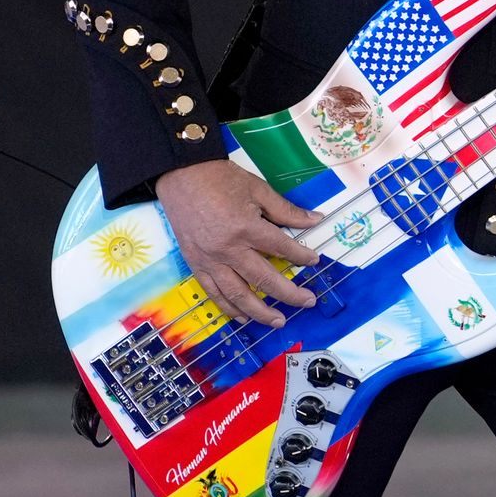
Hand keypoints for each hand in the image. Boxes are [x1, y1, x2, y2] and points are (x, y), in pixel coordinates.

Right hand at [156, 160, 321, 326]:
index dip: (302, 257)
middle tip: (308, 301)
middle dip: (289, 294)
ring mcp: (209, 260)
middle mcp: (227, 250)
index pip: (282, 250)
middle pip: (264, 280)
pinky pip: (213, 293)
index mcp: (246, 228)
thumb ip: (287, 211)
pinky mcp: (195, 264)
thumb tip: (315, 220)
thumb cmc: (219, 179)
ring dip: (259, 312)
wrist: (180, 175)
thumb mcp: (259, 189)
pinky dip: (228, 308)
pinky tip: (242, 317)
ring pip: (237, 295)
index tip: (314, 261)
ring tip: (278, 321)